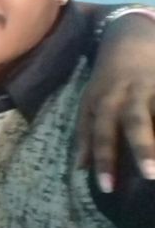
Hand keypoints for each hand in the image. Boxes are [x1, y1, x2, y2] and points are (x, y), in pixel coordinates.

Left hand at [77, 14, 154, 190]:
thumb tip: (80, 168)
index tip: (107, 188)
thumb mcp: (89, 103)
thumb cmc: (107, 82)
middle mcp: (129, 94)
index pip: (100, 134)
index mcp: (104, 102)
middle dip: (143, 147)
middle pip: (135, 122)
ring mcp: (154, 87)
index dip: (103, 161)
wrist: (128, 39)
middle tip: (150, 175)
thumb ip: (85, 135)